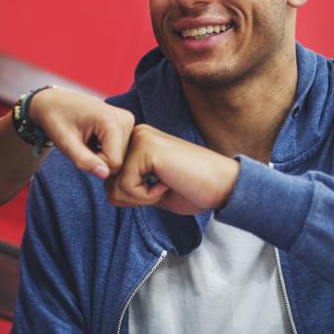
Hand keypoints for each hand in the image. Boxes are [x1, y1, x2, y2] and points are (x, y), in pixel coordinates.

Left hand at [29, 87, 134, 178]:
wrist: (54, 101)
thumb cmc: (56, 120)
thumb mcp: (65, 143)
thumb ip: (84, 160)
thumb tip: (105, 175)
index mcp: (111, 121)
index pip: (114, 162)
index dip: (94, 163)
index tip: (79, 150)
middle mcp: (125, 119)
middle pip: (120, 160)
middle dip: (99, 158)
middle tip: (82, 144)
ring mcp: (128, 120)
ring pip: (121, 156)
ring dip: (102, 154)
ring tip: (87, 139)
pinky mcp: (127, 122)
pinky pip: (121, 149)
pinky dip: (106, 148)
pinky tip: (94, 137)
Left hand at [104, 124, 239, 213]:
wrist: (224, 185)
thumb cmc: (193, 189)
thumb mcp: (152, 191)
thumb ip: (129, 189)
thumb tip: (109, 194)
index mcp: (137, 142)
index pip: (111, 179)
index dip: (132, 196)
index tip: (159, 187)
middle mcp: (136, 135)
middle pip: (109, 183)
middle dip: (134, 197)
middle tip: (163, 187)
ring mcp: (140, 139)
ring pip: (115, 186)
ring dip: (141, 198)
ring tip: (166, 183)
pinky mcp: (146, 149)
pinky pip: (127, 187)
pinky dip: (147, 196)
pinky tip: (167, 183)